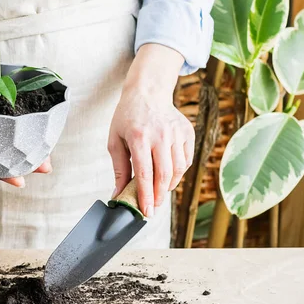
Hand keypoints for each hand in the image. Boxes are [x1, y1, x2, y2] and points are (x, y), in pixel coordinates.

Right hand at [0, 67, 51, 186]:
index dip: (5, 176)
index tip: (21, 180)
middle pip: (2, 165)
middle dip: (25, 166)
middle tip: (46, 166)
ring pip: (7, 153)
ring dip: (27, 153)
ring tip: (47, 156)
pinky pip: (5, 138)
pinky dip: (19, 138)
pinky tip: (34, 137)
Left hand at [108, 44, 193, 216]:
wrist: (147, 92)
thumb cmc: (127, 117)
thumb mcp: (115, 141)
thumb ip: (119, 169)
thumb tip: (119, 194)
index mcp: (139, 138)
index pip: (145, 174)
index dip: (146, 196)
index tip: (147, 212)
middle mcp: (160, 135)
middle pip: (164, 175)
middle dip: (159, 195)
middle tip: (153, 206)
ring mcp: (176, 133)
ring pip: (178, 170)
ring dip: (168, 185)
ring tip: (159, 189)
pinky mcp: (187, 133)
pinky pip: (186, 160)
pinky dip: (178, 172)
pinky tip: (168, 173)